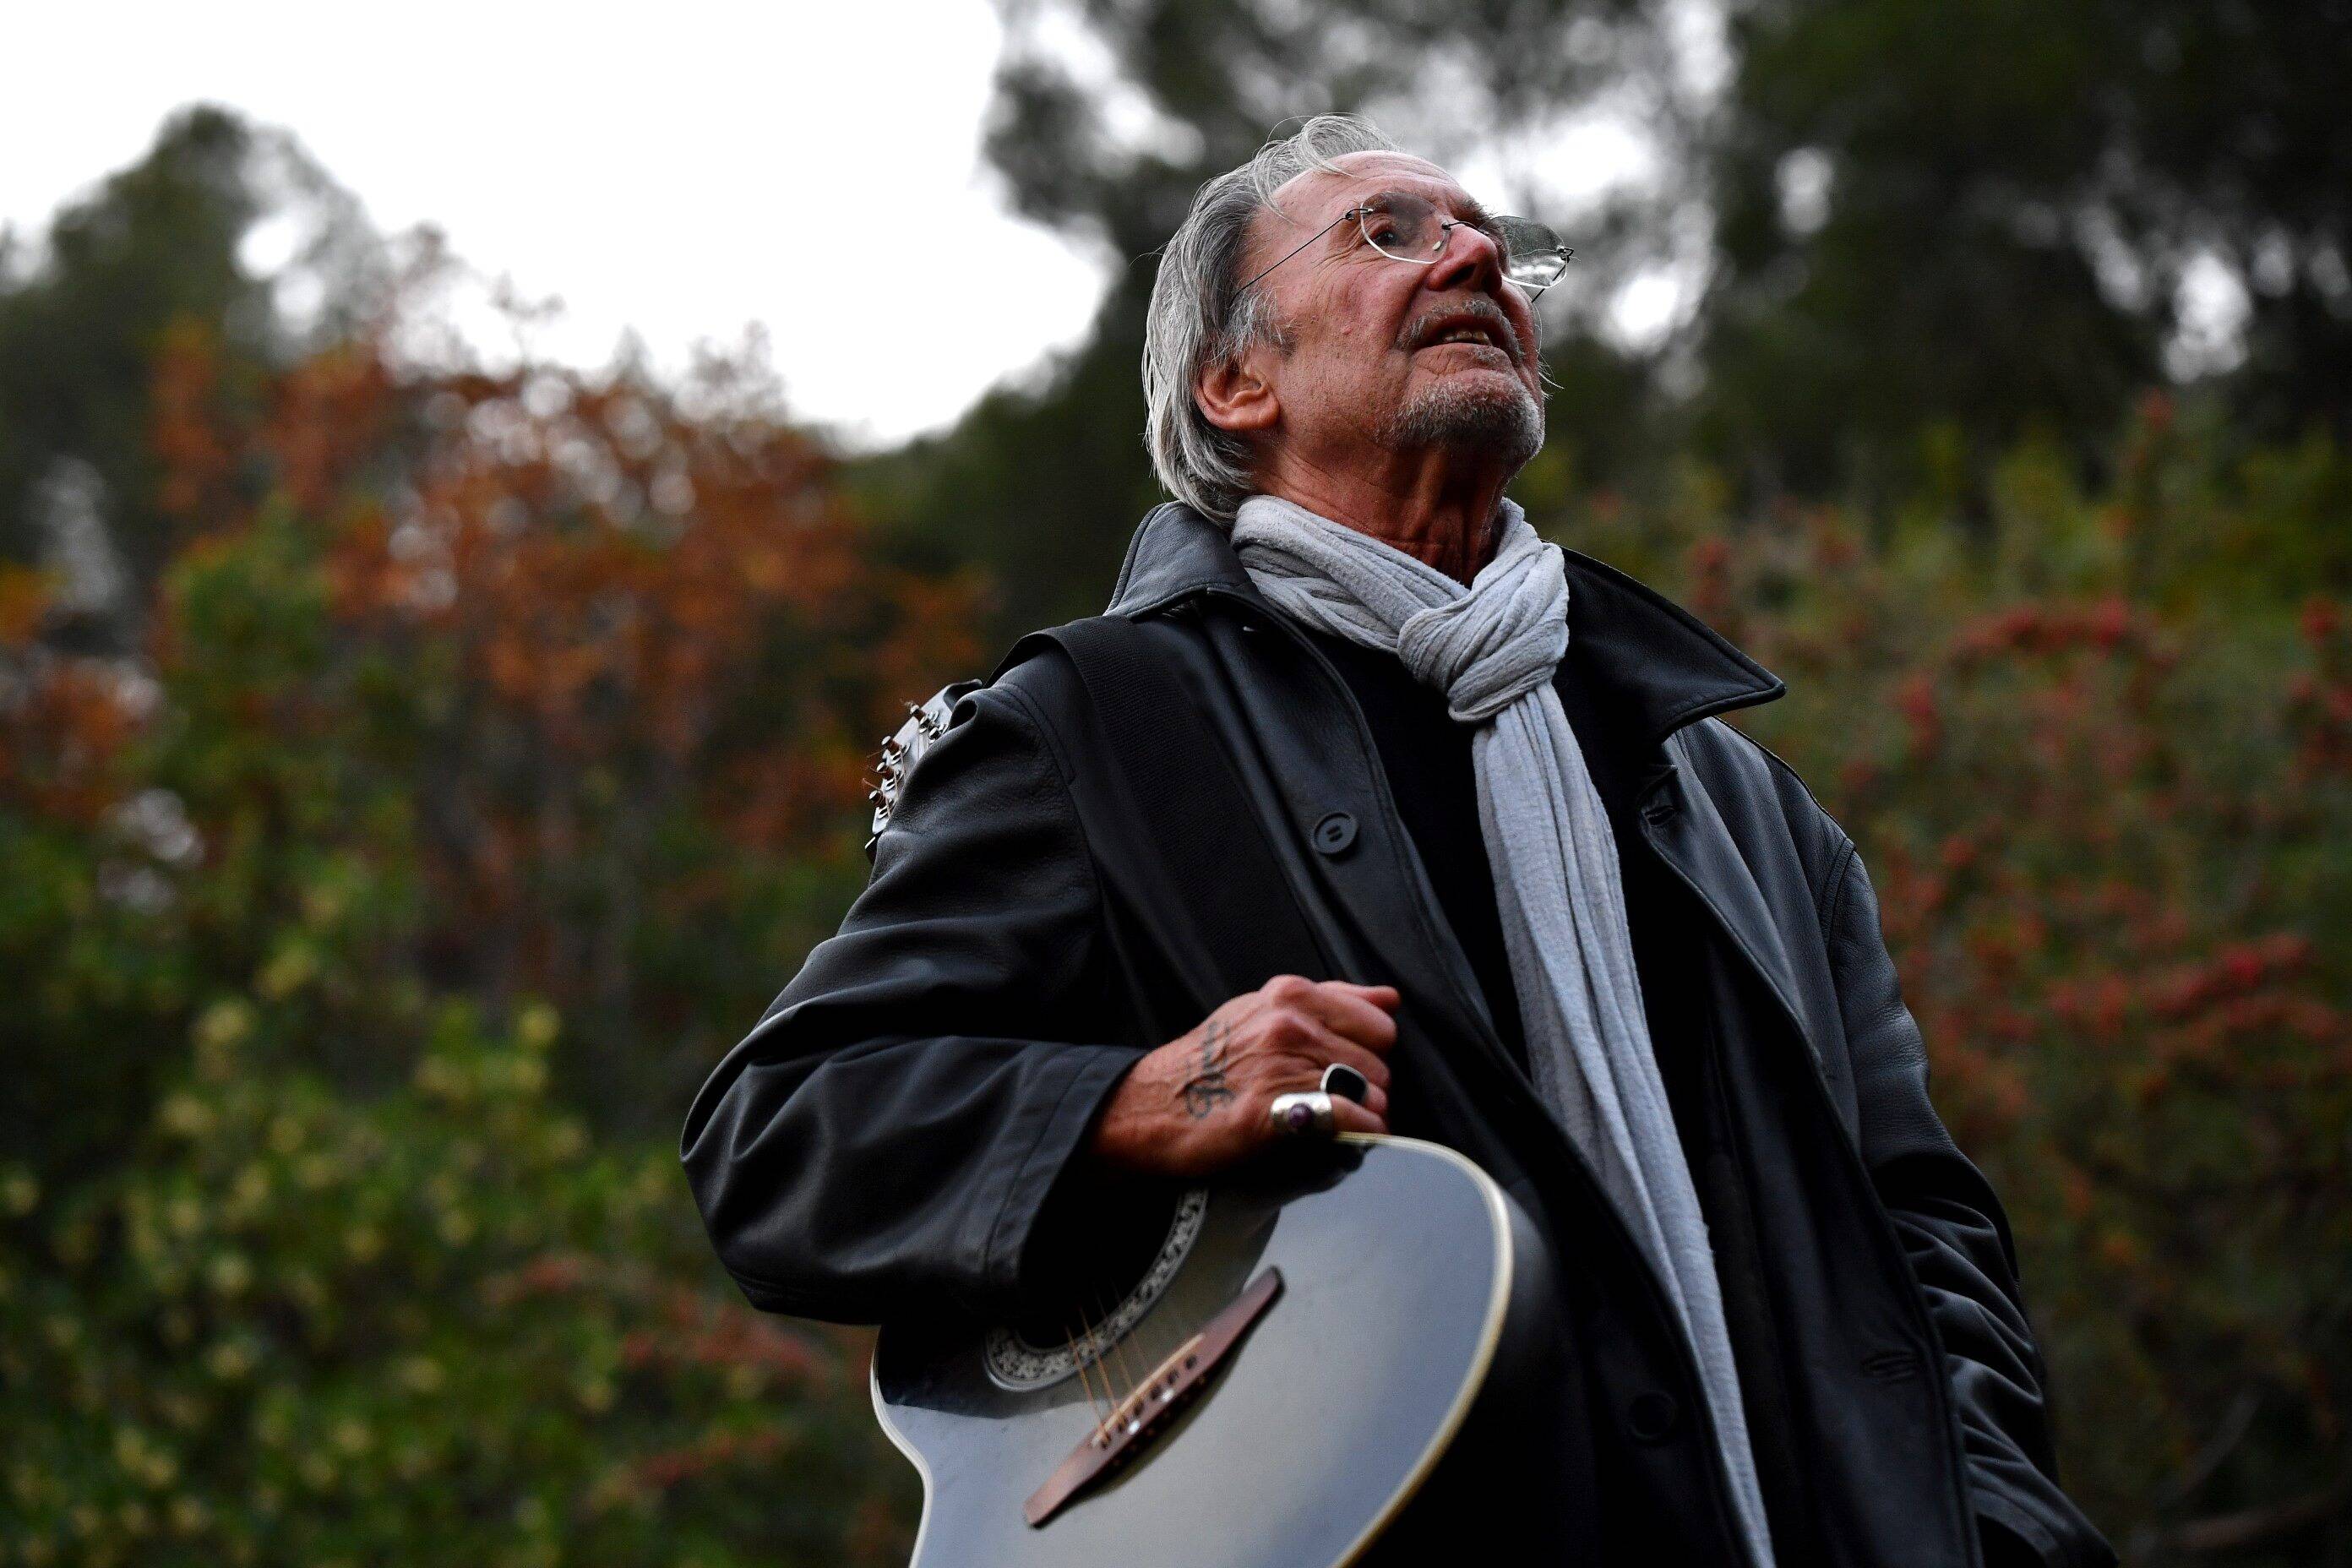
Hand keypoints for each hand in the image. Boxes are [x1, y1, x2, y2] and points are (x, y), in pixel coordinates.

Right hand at [1086, 975, 1399, 1178]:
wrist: (1149, 1106)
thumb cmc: (1208, 1064)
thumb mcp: (1262, 1011)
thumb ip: (1331, 1000)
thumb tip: (1390, 998)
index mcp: (1290, 994)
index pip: (1379, 1024)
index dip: (1369, 1053)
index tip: (1345, 1071)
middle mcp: (1290, 1023)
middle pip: (1379, 1064)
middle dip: (1367, 1090)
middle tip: (1334, 1105)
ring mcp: (1281, 1065)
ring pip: (1370, 1095)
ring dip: (1363, 1118)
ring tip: (1331, 1125)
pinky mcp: (1272, 1112)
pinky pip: (1349, 1120)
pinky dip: (1358, 1136)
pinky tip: (1341, 1141)